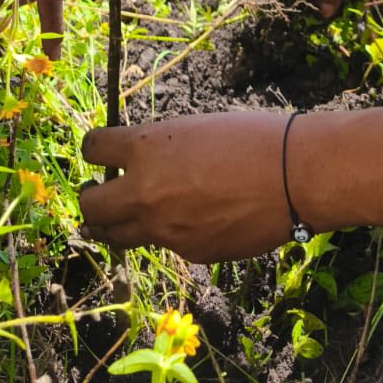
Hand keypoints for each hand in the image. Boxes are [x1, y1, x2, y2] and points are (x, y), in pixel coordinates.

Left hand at [80, 112, 294, 261]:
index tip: (99, 152)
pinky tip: (188, 218)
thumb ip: (156, 149)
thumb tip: (137, 164)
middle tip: (97, 192)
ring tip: (125, 213)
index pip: (93, 149)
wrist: (292, 176)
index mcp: (145, 148)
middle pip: (91, 206)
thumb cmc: (248, 138)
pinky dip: (166, 233)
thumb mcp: (190, 129)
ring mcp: (166, 229)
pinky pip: (164, 244)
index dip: (94, 149)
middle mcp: (145, 192)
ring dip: (115, 224)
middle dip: (90, 199)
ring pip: (118, 236)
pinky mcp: (190, 254)